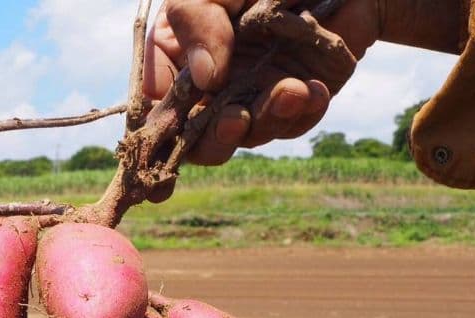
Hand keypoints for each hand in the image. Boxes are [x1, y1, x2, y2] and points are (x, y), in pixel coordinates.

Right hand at [143, 0, 379, 164]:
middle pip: (203, 138)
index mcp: (180, 58)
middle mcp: (216, 85)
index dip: (164, 130)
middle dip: (219, 136)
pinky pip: (296, 119)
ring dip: (269, 118)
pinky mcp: (298, 95)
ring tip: (292, 90)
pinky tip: (313, 89)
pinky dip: (305, 109)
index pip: (161, 110)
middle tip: (237, 120)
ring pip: (254, 133)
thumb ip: (195, 23)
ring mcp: (256, 93)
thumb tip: (205, 79)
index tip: (178, 130)